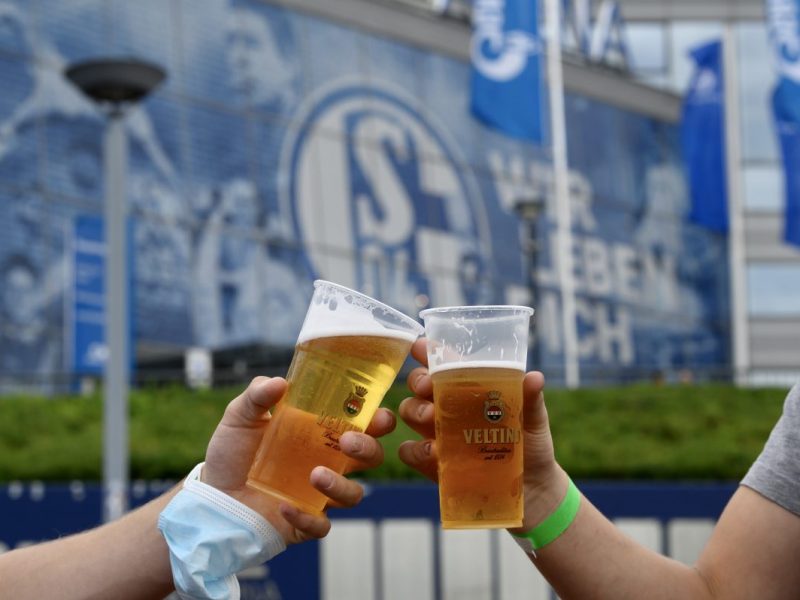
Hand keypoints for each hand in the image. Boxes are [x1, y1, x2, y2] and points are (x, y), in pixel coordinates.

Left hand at [202, 376, 393, 544]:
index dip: (379, 421)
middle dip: (368, 449)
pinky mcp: (306, 523)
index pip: (363, 425)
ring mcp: (320, 495)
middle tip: (347, 442)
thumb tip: (280, 382)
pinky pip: (321, 526)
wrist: (211, 496)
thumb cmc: (234, 452)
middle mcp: (329, 462)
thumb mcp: (241, 417)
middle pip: (371, 458)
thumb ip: (257, 395)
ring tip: (315, 475)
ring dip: (340, 485)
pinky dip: (307, 518)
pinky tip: (284, 507)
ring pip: (354, 495)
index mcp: (322, 433)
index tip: (377, 416)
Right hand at [397, 338, 567, 530]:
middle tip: (428, 388)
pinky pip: (408, 451)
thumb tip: (535, 377)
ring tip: (432, 420)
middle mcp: (448, 407)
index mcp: (469, 389)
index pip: (443, 363)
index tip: (419, 346)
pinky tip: (433, 453)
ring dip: (415, 411)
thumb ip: (530, 399)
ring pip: (408, 411)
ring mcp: (437, 434)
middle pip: (418, 384)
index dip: (428, 351)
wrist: (532, 491)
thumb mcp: (533, 420)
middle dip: (418, 380)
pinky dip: (415, 450)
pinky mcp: (432, 463)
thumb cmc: (531, 446)